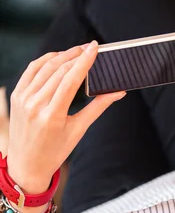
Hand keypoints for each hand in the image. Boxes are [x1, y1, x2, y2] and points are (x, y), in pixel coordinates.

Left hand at [7, 42, 125, 193]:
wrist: (27, 164)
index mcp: (52, 116)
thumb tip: (118, 92)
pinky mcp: (17, 95)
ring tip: (77, 50)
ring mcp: (23, 99)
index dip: (84, 61)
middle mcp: (35, 105)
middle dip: (75, 55)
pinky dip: (45, 60)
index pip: (70, 80)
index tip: (95, 48)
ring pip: (45, 67)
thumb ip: (98, 108)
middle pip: (59, 70)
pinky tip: (58, 57)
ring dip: (62, 55)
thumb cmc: (55, 151)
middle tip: (90, 47)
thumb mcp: (78, 131)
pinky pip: (32, 70)